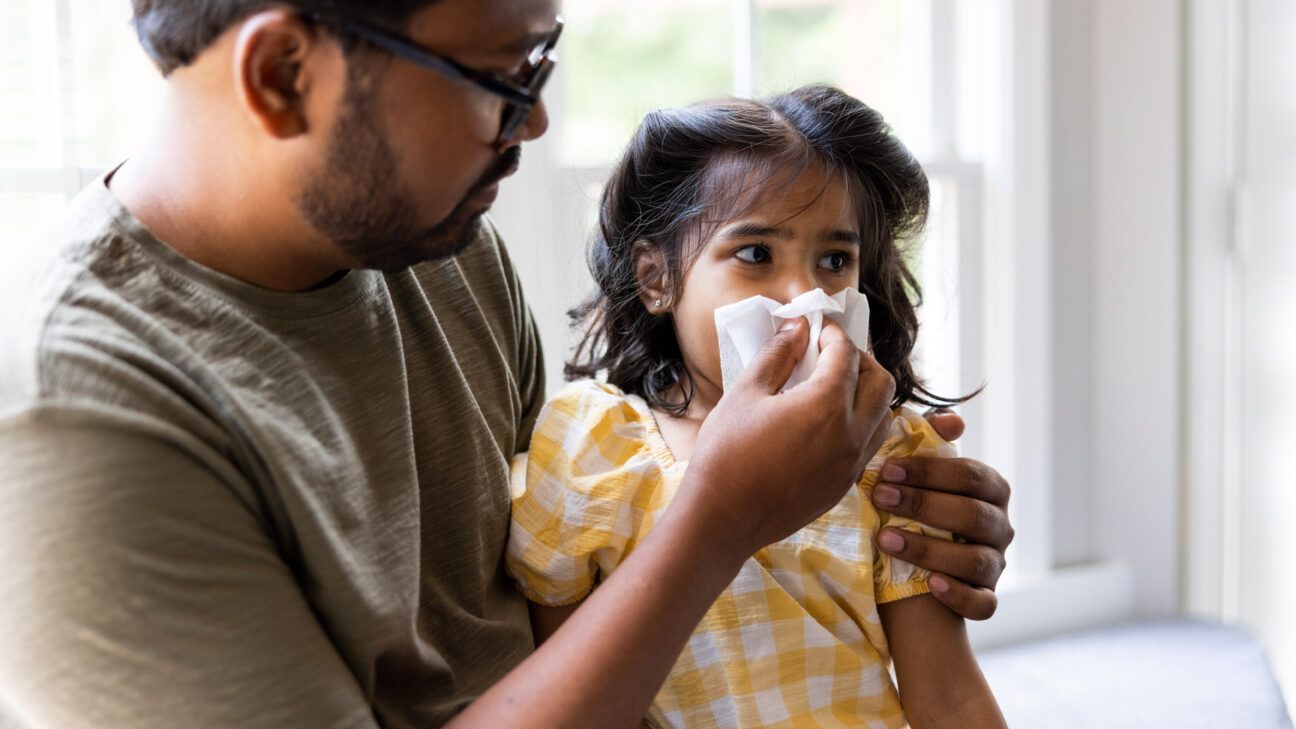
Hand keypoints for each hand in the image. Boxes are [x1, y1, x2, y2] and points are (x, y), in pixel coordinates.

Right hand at [680, 318, 895, 561]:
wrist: (723, 518)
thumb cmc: (726, 452)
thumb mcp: (745, 393)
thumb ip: (777, 355)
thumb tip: (797, 327)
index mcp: (827, 405)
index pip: (846, 354)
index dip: (832, 334)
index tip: (815, 329)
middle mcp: (851, 434)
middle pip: (881, 382)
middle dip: (860, 360)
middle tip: (831, 355)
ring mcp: (852, 464)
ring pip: (883, 416)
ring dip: (867, 394)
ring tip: (835, 388)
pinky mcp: (844, 485)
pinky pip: (868, 446)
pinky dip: (860, 424)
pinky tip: (828, 424)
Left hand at [873, 427, 1013, 620]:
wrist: (905, 570)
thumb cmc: (910, 508)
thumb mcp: (916, 476)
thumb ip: (928, 444)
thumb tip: (954, 420)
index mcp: (990, 490)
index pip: (970, 475)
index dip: (929, 471)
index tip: (885, 470)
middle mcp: (1000, 526)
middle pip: (974, 515)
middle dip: (924, 504)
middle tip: (879, 497)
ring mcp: (996, 565)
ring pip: (977, 560)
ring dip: (929, 549)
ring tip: (884, 538)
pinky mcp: (986, 598)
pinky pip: (984, 603)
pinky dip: (959, 595)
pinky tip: (931, 585)